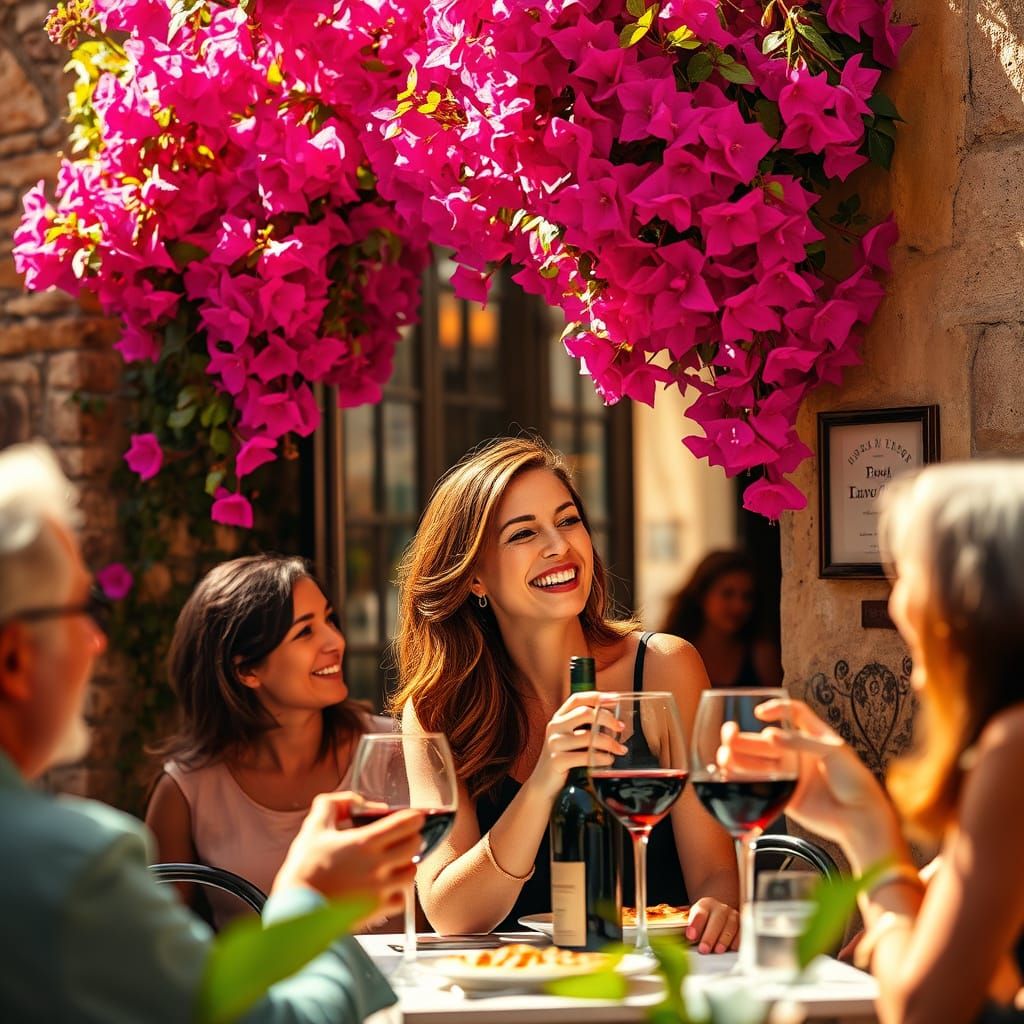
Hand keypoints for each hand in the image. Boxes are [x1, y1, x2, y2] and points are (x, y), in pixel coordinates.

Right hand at [273, 791, 421, 926]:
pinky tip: (386, 886)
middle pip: (415, 846)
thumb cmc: (303, 869)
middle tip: (403, 837)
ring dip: (407, 863)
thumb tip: (358, 802)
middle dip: (412, 837)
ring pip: (412, 872)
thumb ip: (334, 804)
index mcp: (364, 843)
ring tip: (396, 861)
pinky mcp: (377, 911)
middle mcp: (377, 866)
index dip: (414, 817)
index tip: (414, 816)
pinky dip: (399, 891)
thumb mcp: (314, 827)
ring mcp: (379, 890)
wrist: (294, 911)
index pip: (406, 823)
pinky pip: (402, 899)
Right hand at [528, 693, 625, 798]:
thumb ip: (583, 727)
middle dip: (608, 719)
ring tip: (620, 749)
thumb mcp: (569, 739)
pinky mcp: (557, 760)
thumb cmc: (562, 761)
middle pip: (585, 713)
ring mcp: (554, 743)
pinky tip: (608, 760)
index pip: (577, 699)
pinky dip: (601, 758)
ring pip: (589, 736)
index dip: (596, 696)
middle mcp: (555, 727)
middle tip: (621, 728)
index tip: (615, 698)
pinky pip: (585, 756)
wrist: (542, 786)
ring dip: (609, 743)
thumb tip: (613, 721)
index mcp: (558, 718)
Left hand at [686, 897, 739, 953]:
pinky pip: (741, 933)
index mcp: (706, 905)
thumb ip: (691, 929)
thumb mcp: (695, 919)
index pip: (700, 914)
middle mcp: (721, 908)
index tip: (690, 936)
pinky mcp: (742, 925)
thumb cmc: (705, 920)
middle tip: (703, 949)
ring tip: (717, 951)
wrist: (720, 912)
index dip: (695, 925)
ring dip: (724, 940)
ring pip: (730, 927)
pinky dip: (736, 942)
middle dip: (710, 936)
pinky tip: (731, 949)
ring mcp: (733, 916)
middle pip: (716, 921)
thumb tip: (686, 941)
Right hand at [719, 699, 899, 866]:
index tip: (759, 713)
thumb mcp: (834, 752)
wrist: (860, 819)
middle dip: (743, 737)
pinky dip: (743, 780)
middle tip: (729, 735)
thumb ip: (802, 743)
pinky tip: (730, 775)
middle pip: (764, 740)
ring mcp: (790, 774)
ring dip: (738, 758)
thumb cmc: (856, 781)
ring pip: (757, 762)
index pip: (793, 713)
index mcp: (812, 737)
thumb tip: (770, 737)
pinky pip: (760, 785)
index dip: (776, 708)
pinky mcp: (785, 795)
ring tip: (724, 757)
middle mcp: (798, 754)